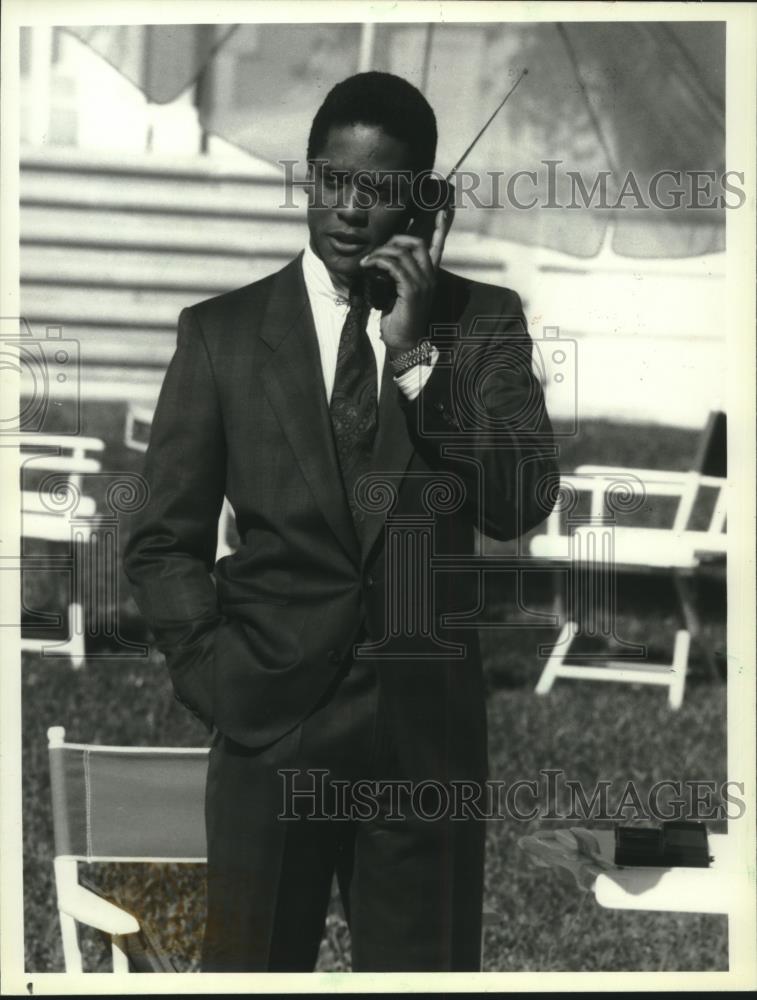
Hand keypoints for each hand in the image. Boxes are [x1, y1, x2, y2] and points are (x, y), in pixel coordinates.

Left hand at [359, 208, 451, 354]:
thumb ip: (398, 275)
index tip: (443, 208)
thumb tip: (383, 260)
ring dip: (381, 252)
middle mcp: (430, 276)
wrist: (404, 342)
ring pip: (403, 252)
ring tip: (367, 261)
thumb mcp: (399, 292)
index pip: (438, 245)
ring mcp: (423, 283)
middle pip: (417, 242)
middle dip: (395, 239)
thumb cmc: (399, 318)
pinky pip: (395, 266)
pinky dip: (379, 262)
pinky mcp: (412, 290)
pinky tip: (368, 266)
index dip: (440, 226)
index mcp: (430, 275)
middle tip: (377, 250)